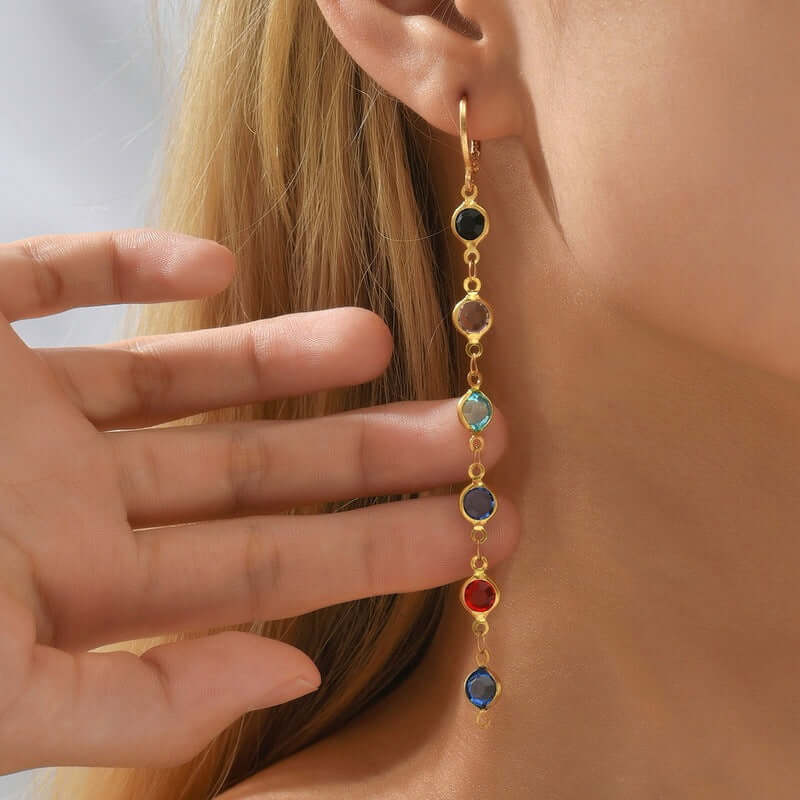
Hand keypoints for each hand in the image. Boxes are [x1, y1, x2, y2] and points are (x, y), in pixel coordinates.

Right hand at [0, 230, 518, 773]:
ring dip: (278, 355)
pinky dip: (128, 261)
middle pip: (256, 474)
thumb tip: (285, 673)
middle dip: (368, 453)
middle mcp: (65, 498)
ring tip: (380, 336)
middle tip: (482, 432)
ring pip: (177, 375)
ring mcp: (15, 408)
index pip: (269, 569)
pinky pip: (52, 275)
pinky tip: (211, 260)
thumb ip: (133, 700)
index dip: (375, 550)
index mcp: (78, 586)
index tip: (475, 528)